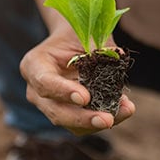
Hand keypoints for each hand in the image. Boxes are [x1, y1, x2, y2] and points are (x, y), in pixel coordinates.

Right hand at [20, 29, 135, 134]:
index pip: (45, 83)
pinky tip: (124, 109)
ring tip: (125, 110)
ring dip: (98, 122)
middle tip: (107, 119)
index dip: (64, 92)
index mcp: (34, 65)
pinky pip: (83, 125)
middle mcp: (36, 90)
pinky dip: (104, 119)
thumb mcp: (85, 35)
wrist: (72, 42)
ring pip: (70, 124)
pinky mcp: (67, 115)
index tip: (85, 98)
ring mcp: (50, 106)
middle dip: (83, 118)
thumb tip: (117, 56)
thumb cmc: (76, 35)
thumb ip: (97, 47)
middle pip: (56, 111)